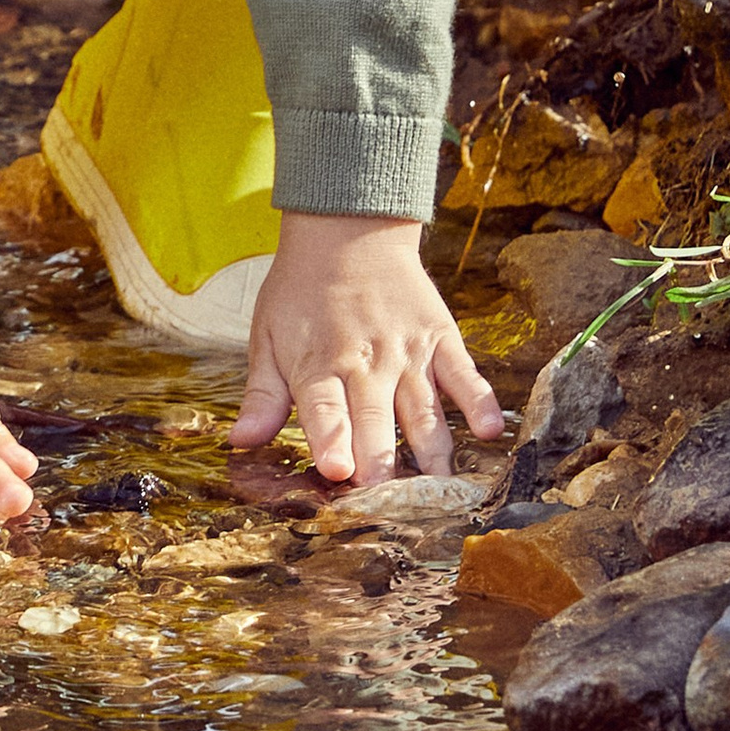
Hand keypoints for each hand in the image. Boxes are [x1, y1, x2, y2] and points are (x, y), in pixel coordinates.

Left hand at [229, 213, 503, 486]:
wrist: (349, 230)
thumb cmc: (303, 291)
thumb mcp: (268, 337)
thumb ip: (262, 395)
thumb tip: (240, 441)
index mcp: (319, 364)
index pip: (325, 409)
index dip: (331, 440)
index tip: (337, 471)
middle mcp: (366, 361)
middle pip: (375, 419)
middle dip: (380, 461)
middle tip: (386, 500)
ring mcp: (407, 351)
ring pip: (422, 409)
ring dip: (431, 450)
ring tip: (439, 489)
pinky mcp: (440, 338)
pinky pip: (463, 374)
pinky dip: (478, 401)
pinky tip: (488, 431)